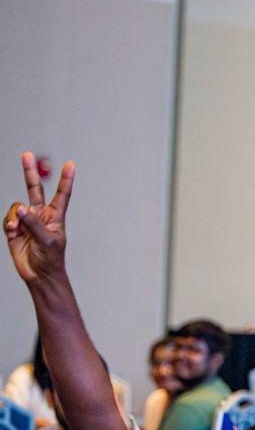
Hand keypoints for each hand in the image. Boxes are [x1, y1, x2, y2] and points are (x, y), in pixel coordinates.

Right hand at [4, 153, 73, 283]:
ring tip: (16, 229)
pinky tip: (12, 232)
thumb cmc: (50, 259)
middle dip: (29, 173)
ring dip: (14, 216)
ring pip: (16, 207)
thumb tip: (20, 208)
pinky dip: (8, 224)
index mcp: (56, 217)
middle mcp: (41, 215)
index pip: (62, 194)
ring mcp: (27, 221)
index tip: (71, 164)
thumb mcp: (47, 240)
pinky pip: (8, 219)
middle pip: (35, 190)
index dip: (65, 180)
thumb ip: (33, 223)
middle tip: (26, 155)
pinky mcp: (14, 228)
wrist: (38, 275)